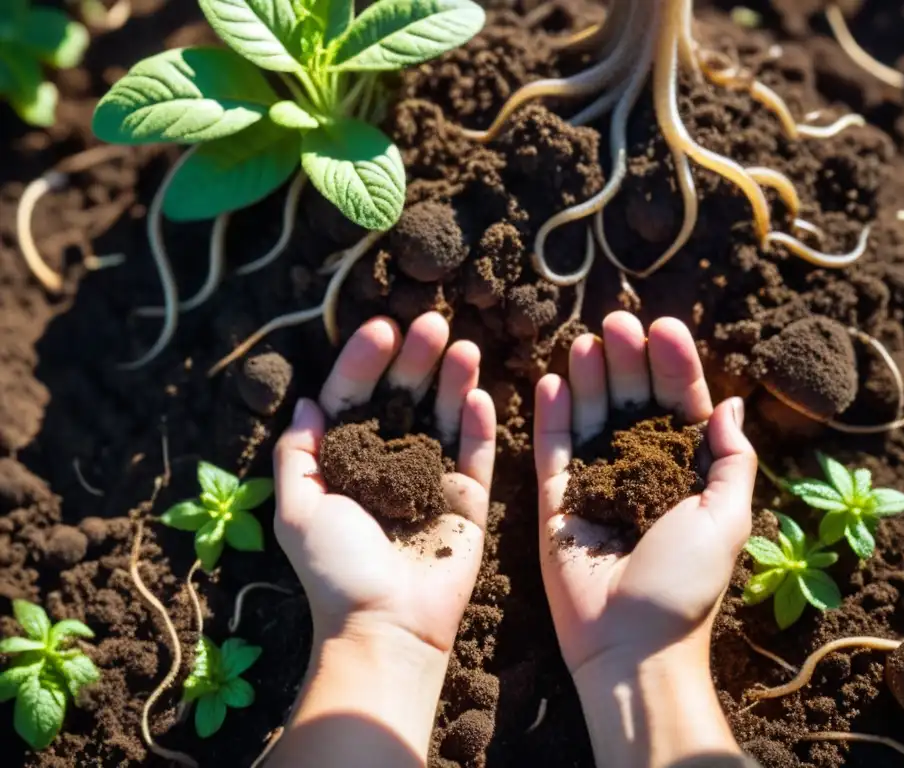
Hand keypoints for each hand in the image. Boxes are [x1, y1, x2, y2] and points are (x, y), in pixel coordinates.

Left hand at [270, 312, 494, 766]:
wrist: (387, 626)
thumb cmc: (335, 570)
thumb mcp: (296, 509)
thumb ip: (298, 453)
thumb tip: (308, 400)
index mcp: (346, 463)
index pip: (355, 398)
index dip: (365, 361)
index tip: (382, 328)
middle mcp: (390, 464)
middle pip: (404, 398)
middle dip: (415, 359)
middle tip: (430, 322)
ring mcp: (432, 480)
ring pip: (444, 417)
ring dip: (452, 379)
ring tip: (462, 344)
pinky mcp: (468, 500)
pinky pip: (477, 454)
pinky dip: (479, 423)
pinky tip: (479, 390)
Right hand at [534, 312, 755, 766]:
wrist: (630, 645)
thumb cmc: (685, 583)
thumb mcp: (727, 517)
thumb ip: (730, 458)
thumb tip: (731, 402)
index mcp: (685, 475)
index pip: (680, 406)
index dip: (674, 366)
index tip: (664, 327)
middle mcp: (640, 472)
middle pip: (633, 402)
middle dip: (628, 361)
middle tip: (617, 322)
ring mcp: (596, 484)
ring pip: (591, 419)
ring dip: (591, 377)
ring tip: (587, 339)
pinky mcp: (557, 502)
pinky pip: (552, 451)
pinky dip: (552, 416)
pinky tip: (554, 380)